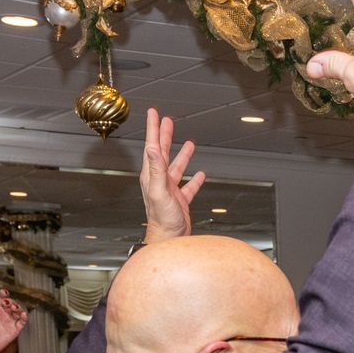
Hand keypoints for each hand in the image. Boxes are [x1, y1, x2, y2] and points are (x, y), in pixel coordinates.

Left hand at [0, 289, 28, 352]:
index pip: (0, 298)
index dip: (3, 294)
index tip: (4, 292)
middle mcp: (2, 313)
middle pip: (11, 303)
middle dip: (11, 301)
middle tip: (8, 303)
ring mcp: (9, 321)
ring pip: (18, 311)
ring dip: (18, 307)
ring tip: (15, 308)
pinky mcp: (14, 330)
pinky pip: (22, 322)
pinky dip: (24, 317)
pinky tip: (23, 314)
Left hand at [140, 107, 203, 243]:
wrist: (169, 239)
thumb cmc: (162, 219)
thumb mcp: (159, 191)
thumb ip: (156, 169)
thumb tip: (152, 148)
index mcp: (152, 175)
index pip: (152, 146)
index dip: (153, 128)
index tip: (153, 113)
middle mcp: (159, 180)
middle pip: (163, 152)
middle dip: (165, 135)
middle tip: (166, 120)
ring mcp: (170, 190)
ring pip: (177, 167)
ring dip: (182, 154)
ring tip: (188, 144)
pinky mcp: (180, 200)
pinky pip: (189, 186)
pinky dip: (195, 180)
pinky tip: (201, 174)